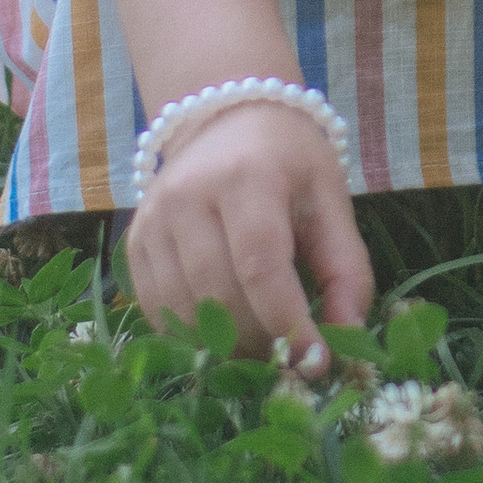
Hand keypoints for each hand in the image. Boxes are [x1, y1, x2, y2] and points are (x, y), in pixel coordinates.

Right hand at [123, 102, 374, 368]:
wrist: (226, 119)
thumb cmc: (288, 161)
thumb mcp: (330, 200)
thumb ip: (346, 269)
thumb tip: (349, 338)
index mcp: (247, 177)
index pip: (260, 265)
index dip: (287, 323)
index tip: (315, 363)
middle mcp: (188, 196)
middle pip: (218, 296)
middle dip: (259, 342)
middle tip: (290, 361)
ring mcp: (153, 220)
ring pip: (184, 312)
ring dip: (226, 347)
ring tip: (262, 350)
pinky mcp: (134, 243)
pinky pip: (158, 310)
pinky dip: (193, 336)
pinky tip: (225, 334)